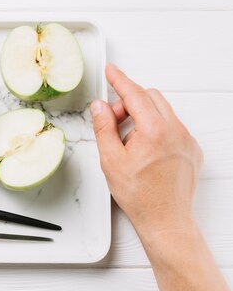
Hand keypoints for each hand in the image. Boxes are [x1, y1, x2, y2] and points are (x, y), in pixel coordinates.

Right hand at [91, 63, 202, 238]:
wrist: (165, 219)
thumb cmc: (140, 196)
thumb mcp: (111, 160)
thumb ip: (104, 128)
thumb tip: (100, 107)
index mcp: (155, 131)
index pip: (135, 94)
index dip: (120, 80)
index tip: (112, 71)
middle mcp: (176, 131)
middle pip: (150, 98)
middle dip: (129, 103)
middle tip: (112, 120)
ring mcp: (186, 140)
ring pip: (162, 112)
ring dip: (142, 117)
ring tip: (127, 143)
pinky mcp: (191, 150)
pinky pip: (172, 127)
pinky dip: (155, 129)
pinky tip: (143, 151)